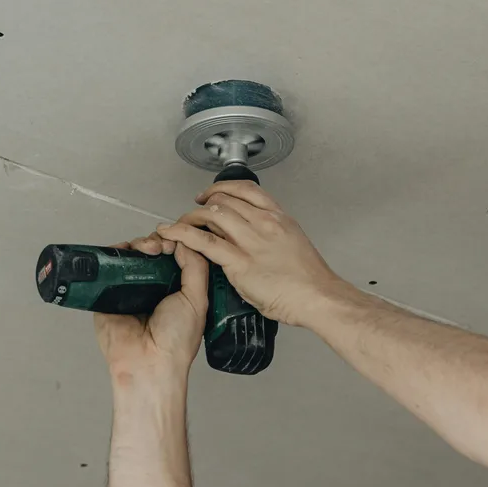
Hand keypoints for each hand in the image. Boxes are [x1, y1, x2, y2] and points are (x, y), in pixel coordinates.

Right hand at [93, 235, 208, 384]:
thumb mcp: (197, 299)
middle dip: (158, 242)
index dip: (177, 243)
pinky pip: (109, 266)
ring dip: (141, 244)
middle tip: (161, 248)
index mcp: (177, 290)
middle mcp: (153, 288)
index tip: (179, 241)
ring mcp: (130, 289)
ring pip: (132, 254)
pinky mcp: (108, 292)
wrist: (147, 363)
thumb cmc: (175, 340)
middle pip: (153, 251)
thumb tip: (184, 240)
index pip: (175, 256)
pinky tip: (127, 251)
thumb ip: (195, 267)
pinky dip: (117, 252)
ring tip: (148, 250)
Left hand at [155, 181, 346, 325]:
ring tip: (179, 226)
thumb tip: (256, 239)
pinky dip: (182, 234)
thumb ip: (273, 237)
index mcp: (278, 218)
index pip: (245, 189)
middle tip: (192, 216)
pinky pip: (203, 241)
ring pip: (211, 214)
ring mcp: (251, 240)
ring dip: (190, 218)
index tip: (210, 195)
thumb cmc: (310, 280)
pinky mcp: (239, 262)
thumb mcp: (294, 245)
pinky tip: (170, 234)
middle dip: (203, 205)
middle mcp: (264, 222)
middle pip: (224, 200)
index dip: (221, 189)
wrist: (318, 297)